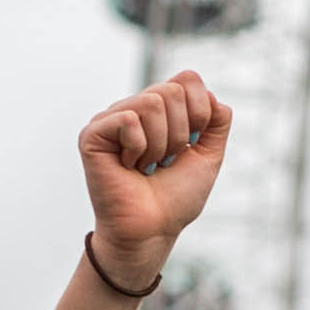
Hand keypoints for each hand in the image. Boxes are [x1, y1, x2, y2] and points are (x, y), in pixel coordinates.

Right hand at [80, 72, 227, 279]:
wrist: (152, 229)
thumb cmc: (175, 197)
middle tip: (164, 161)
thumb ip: (217, 122)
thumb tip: (211, 94)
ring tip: (146, 165)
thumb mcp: (208, 156)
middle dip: (180, 135)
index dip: (200, 112)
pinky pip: (129, 120)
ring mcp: (111, 119)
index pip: (188, 80)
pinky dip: (139, 148)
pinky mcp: (93, 134)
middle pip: (171, 91)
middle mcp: (134, 108)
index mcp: (160, 110)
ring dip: (160, 145)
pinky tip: (128, 165)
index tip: (190, 146)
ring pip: (152, 103)